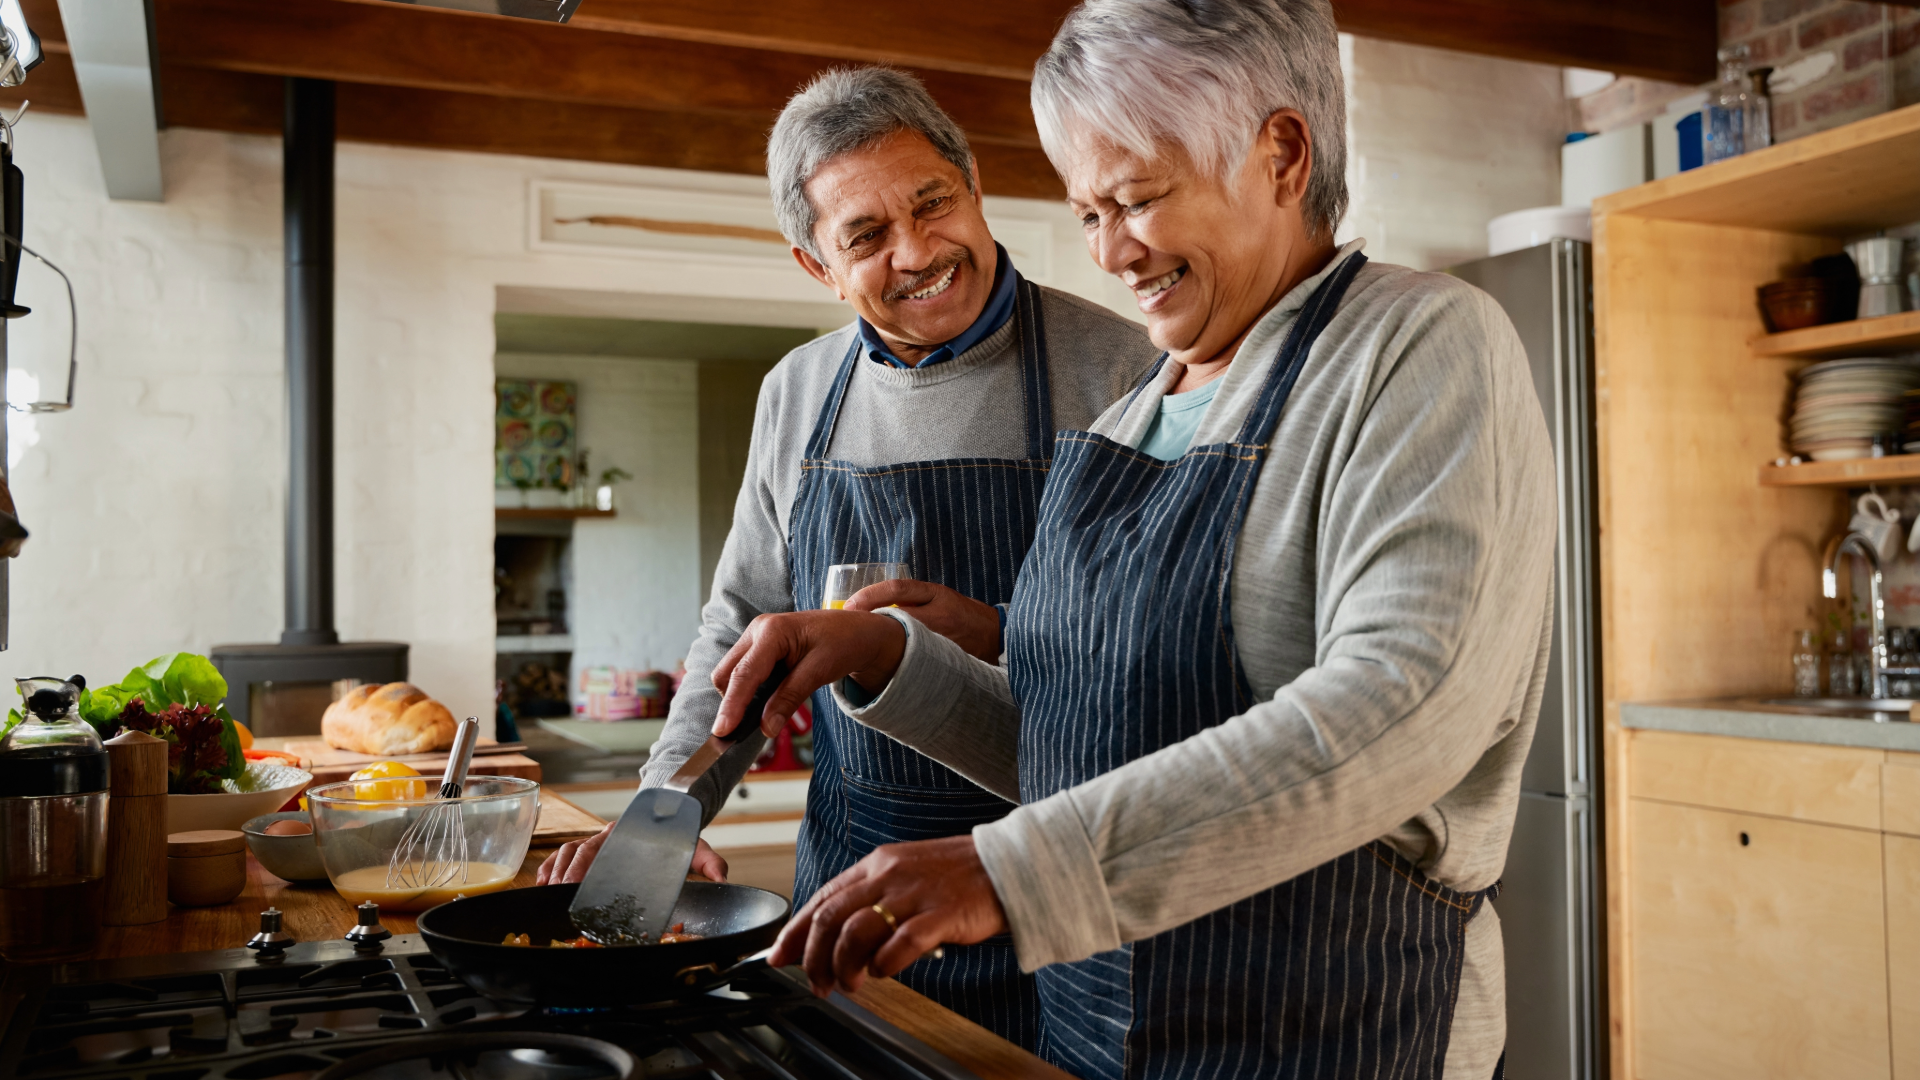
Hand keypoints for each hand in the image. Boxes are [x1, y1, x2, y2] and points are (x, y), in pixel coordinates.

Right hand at [538, 825, 728, 884]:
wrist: (670, 818)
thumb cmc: (677, 839)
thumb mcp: (695, 848)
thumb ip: (710, 862)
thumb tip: (723, 878)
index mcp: (627, 836)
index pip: (600, 849)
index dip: (584, 868)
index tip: (575, 885)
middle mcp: (606, 838)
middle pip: (577, 853)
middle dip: (564, 875)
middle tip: (558, 896)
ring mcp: (595, 844)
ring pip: (565, 853)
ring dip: (553, 872)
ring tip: (547, 893)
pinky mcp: (588, 852)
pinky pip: (560, 856)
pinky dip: (549, 868)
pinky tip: (542, 884)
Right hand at [711, 610, 906, 738]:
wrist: (857, 630)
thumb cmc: (843, 643)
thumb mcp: (820, 671)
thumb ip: (790, 698)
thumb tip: (765, 728)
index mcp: (772, 631)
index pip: (745, 674)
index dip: (732, 705)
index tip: (722, 732)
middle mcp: (757, 630)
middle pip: (727, 674)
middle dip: (731, 703)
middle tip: (742, 733)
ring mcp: (755, 638)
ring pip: (730, 675)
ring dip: (739, 698)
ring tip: (759, 717)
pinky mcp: (758, 648)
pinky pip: (742, 673)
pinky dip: (748, 692)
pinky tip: (764, 703)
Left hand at [769, 835, 1007, 995]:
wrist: (1006, 865)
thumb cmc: (957, 875)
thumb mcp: (906, 874)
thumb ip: (872, 897)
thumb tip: (836, 934)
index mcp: (877, 864)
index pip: (823, 897)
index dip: (795, 931)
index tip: (780, 955)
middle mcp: (889, 876)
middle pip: (831, 917)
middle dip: (813, 956)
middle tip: (816, 982)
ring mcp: (914, 895)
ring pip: (856, 932)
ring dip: (845, 966)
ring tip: (850, 984)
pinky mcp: (940, 915)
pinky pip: (899, 944)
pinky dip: (884, 964)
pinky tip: (885, 972)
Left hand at [844, 580, 1002, 662]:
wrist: (996, 639)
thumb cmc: (965, 613)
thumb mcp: (940, 595)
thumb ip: (910, 596)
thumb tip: (871, 603)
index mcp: (938, 597)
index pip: (897, 590)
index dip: (869, 596)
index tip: (849, 605)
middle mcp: (938, 619)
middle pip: (892, 619)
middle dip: (866, 623)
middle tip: (846, 627)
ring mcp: (938, 642)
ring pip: (898, 643)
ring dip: (875, 644)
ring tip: (855, 646)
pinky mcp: (939, 662)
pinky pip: (908, 661)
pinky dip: (890, 661)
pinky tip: (874, 665)